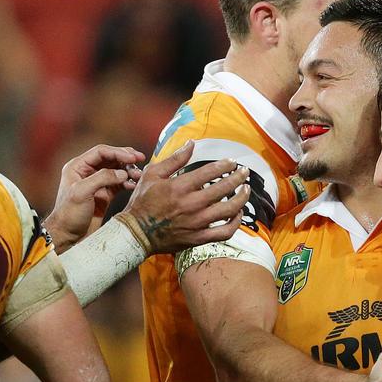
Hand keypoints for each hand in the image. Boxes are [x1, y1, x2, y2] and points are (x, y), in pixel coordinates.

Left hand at [46, 145, 144, 251]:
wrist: (68, 237)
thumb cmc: (69, 215)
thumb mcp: (82, 192)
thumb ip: (102, 178)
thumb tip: (122, 172)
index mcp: (77, 167)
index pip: (101, 152)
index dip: (118, 152)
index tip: (132, 157)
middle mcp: (87, 172)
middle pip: (110, 158)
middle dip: (126, 158)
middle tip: (140, 159)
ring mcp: (96, 184)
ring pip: (116, 171)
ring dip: (128, 171)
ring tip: (139, 176)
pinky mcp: (104, 196)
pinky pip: (119, 184)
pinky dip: (127, 183)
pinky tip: (134, 185)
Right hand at [123, 141, 251, 253]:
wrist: (136, 233)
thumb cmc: (143, 202)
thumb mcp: (153, 174)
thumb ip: (175, 159)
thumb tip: (192, 143)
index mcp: (180, 187)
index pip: (211, 172)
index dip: (225, 165)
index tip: (232, 162)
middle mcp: (192, 204)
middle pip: (224, 188)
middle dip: (238, 177)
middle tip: (244, 172)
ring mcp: (197, 223)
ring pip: (229, 210)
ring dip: (241, 198)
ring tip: (245, 190)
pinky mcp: (199, 238)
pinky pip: (225, 232)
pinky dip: (235, 223)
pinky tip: (238, 214)